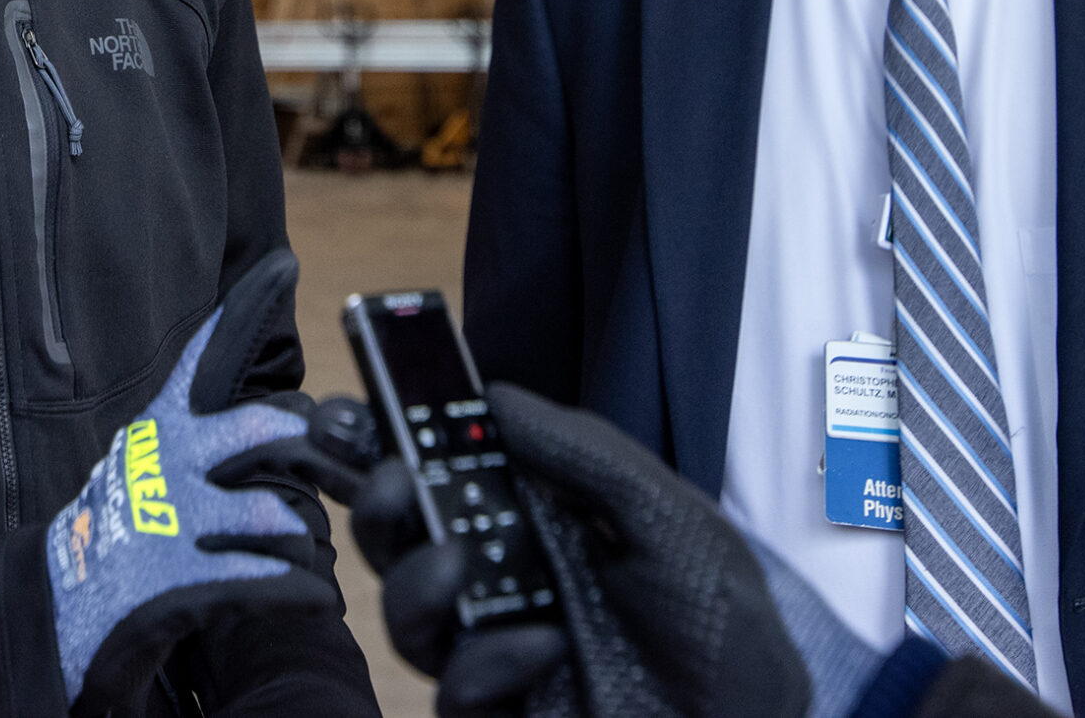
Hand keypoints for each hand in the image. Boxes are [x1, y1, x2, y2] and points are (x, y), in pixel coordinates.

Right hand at [45, 248, 340, 712]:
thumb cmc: (111, 537)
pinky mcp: (173, 579)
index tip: (284, 265)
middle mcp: (163, 460)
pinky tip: (313, 595)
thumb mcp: (143, 470)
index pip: (202, 358)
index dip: (246, 310)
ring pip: (270, 513)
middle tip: (336, 461)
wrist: (52, 610)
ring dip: (298, 537)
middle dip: (307, 446)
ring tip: (304, 553)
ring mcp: (168, 518)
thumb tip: (273, 423)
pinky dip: (296, 589)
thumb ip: (196, 441)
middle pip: (260, 429)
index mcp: (158, 428)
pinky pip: (260, 578)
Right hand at [320, 383, 1038, 717]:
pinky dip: (487, 660)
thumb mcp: (668, 517)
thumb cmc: (722, 624)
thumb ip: (585, 455)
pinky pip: (454, 683)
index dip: (400, 438)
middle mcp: (506, 576)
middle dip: (382, 499)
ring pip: (408, 608)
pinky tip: (539, 645)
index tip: (362, 404)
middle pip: (406, 533)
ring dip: (416, 577)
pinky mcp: (498, 708)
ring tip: (454, 565)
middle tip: (394, 482)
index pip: (453, 469)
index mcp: (542, 516)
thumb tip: (498, 398)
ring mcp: (496, 646)